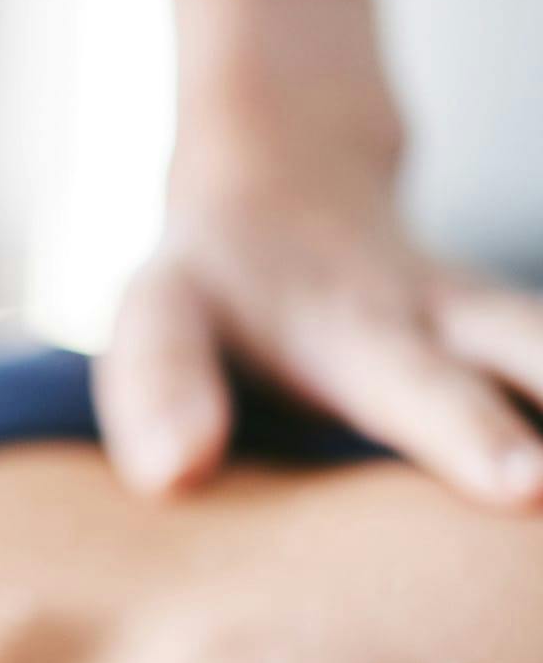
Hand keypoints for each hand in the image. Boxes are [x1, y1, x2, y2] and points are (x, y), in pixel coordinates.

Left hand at [95, 87, 542, 508]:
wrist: (289, 177)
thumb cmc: (212, 277)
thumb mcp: (159, 316)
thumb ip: (159, 388)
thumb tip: (171, 477)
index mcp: (353, 328)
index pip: (412, 384)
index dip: (467, 433)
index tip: (529, 485)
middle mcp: (450, 320)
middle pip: (541, 357)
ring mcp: (503, 324)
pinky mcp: (528, 338)